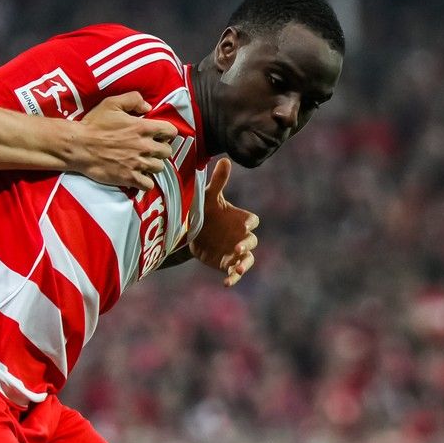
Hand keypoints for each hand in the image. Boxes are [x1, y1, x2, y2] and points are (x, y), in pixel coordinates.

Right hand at [69, 92, 175, 192]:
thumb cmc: (94, 124)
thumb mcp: (112, 103)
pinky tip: (138, 176)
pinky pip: (149, 184)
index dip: (167, 132)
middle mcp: (145, 146)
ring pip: (159, 168)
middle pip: (167, 151)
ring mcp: (138, 164)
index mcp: (143, 127)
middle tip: (149, 149)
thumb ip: (133, 99)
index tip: (159, 134)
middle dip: (160, 149)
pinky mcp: (130, 178)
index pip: (171, 131)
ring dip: (153, 165)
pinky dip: (145, 181)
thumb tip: (148, 107)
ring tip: (143, 162)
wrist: (79, 146)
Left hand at [190, 158, 256, 286]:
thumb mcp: (209, 196)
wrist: (192, 231)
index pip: (252, 221)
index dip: (249, 223)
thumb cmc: (205, 210)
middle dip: (246, 245)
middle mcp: (241, 236)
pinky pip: (234, 273)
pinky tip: (226, 283)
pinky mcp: (227, 264)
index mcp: (241, 218)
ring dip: (244, 265)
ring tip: (238, 270)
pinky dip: (233, 278)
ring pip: (247, 260)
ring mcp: (235, 252)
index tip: (244, 225)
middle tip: (237, 249)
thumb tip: (225, 159)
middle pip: (251, 241)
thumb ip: (219, 181)